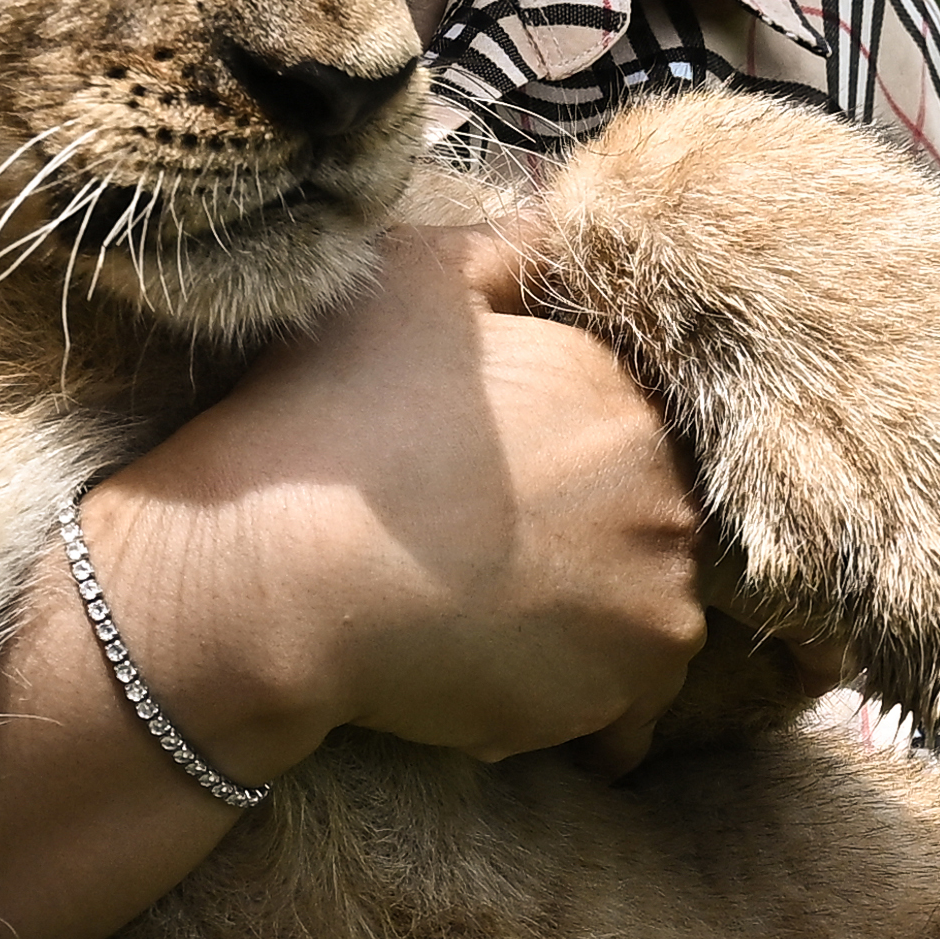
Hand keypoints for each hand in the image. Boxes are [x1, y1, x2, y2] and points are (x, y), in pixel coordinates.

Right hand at [89, 212, 712, 777]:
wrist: (276, 579)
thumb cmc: (323, 424)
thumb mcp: (403, 284)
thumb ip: (501, 248)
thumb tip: (556, 227)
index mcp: (617, 389)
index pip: (621, 434)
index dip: (555, 465)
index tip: (486, 494)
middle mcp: (663, 488)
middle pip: (641, 524)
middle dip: (581, 542)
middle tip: (479, 561)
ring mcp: (656, 594)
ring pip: (641, 614)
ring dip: (584, 626)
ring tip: (480, 625)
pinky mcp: (625, 690)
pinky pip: (625, 711)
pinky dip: (573, 705)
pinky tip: (492, 682)